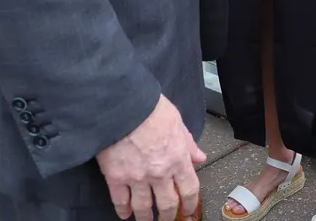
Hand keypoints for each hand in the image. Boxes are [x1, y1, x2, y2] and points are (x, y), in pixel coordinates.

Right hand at [96, 95, 206, 220]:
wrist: (122, 106)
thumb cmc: (149, 108)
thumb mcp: (177, 121)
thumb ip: (188, 142)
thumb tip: (199, 156)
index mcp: (178, 158)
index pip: (189, 189)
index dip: (190, 204)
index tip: (187, 211)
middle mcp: (159, 172)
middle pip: (167, 204)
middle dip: (167, 216)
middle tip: (166, 220)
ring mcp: (137, 177)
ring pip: (143, 208)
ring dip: (145, 218)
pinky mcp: (116, 177)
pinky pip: (120, 201)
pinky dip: (123, 211)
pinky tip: (124, 214)